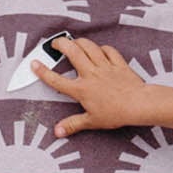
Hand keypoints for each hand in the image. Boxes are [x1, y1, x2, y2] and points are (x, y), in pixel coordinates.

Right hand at [34, 36, 156, 136]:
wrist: (138, 104)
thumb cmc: (116, 113)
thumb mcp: (91, 122)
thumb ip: (72, 124)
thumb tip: (58, 131)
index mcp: (81, 89)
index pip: (57, 80)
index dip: (43, 71)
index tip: (34, 64)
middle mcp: (90, 74)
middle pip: (72, 52)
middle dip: (60, 44)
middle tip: (54, 43)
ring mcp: (105, 66)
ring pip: (89, 47)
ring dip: (79, 42)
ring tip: (73, 42)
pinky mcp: (118, 64)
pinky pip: (108, 50)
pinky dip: (102, 48)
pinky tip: (99, 49)